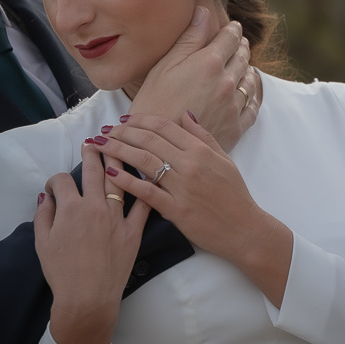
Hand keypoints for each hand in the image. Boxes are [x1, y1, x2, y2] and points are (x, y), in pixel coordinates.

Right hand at [33, 145, 151, 343]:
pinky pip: (143, 205)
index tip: (54, 186)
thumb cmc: (61, 273)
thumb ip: (43, 215)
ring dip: (117, 159)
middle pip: (93, 170)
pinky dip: (147, 189)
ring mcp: (117, 218)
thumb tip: (46, 196)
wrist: (87, 299)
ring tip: (117, 147)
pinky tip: (149, 176)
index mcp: (70, 208)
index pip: (62, 180)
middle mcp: (95, 207)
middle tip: (92, 142)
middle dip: (92, 152)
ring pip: (119, 179)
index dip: (55, 180)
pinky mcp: (133, 231)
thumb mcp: (42, 243)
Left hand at [94, 112, 292, 305]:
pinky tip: (110, 173)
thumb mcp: (224, 160)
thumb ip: (203, 136)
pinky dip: (126, 180)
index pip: (164, 127)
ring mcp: (182, 187)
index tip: (123, 120)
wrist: (244, 229)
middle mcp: (189, 164)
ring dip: (118, 150)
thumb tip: (185, 114)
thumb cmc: (235, 195)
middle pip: (149, 140)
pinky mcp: (175, 209)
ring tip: (100, 145)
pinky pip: (146, 191)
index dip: (140, 121)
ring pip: (143, 160)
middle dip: (122, 132)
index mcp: (201, 150)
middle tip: (104, 131)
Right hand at [128, 7, 261, 150]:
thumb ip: (189, 39)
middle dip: (241, 47)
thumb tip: (204, 13)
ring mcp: (233, 106)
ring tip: (244, 65)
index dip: (233, 30)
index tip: (234, 27)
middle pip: (242, 57)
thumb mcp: (164, 67)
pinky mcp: (236, 127)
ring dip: (248, 69)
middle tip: (239, 43)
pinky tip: (249, 92)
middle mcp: (226, 82)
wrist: (156, 149)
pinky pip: (253, 106)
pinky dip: (253, 95)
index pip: (230, 38)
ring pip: (250, 80)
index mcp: (209, 63)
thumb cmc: (153, 104)